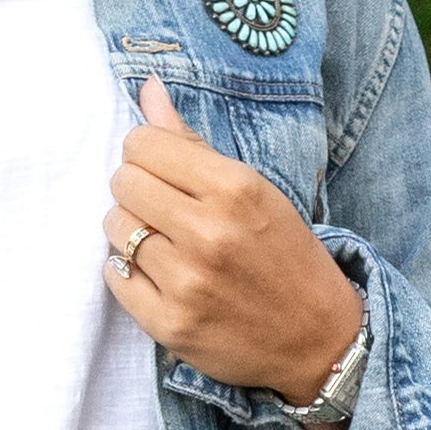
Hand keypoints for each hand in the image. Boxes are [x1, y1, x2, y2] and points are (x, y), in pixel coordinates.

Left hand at [102, 74, 360, 406]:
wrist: (317, 340)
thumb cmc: (286, 257)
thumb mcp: (254, 191)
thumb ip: (193, 143)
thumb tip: (147, 89)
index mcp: (235, 189)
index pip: (143, 144)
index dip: (146, 152)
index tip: (162, 169)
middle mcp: (209, 233)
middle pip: (123, 182)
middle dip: (136, 189)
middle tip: (163, 207)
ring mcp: (186, 282)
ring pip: (114, 227)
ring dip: (131, 230)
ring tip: (164, 242)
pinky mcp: (168, 323)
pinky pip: (113, 276)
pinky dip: (128, 272)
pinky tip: (159, 275)